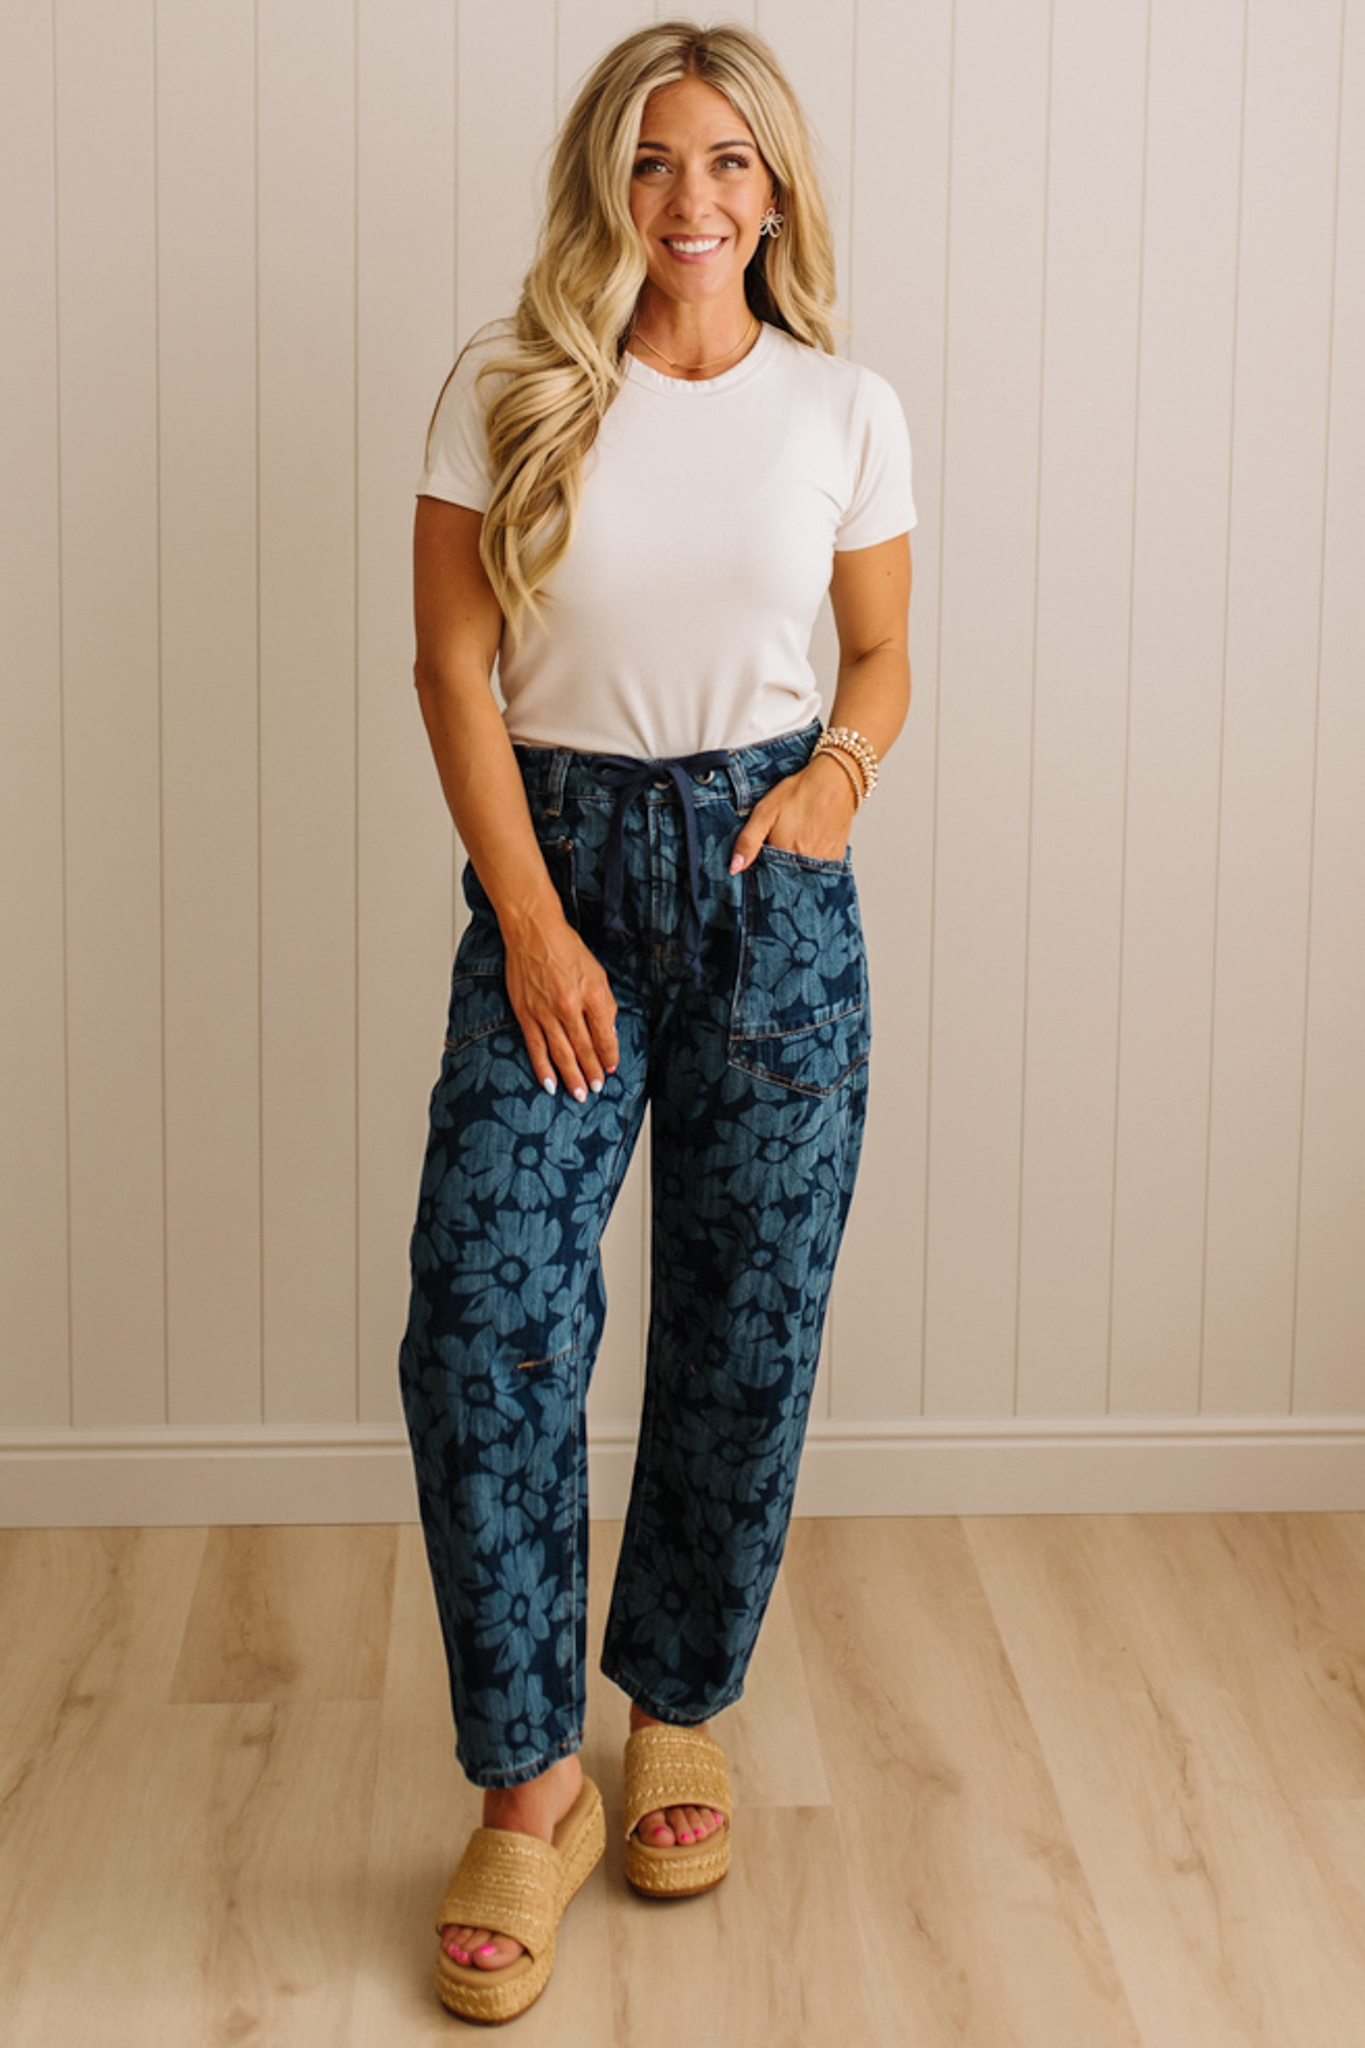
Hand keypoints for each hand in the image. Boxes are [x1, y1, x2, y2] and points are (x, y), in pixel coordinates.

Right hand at [503, 915, 618, 1101]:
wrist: (533, 932)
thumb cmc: (566, 949)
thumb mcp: (597, 973)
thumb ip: (604, 1004)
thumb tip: (607, 1033)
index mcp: (591, 994)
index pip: (605, 1035)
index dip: (609, 1055)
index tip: (611, 1068)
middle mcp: (569, 1006)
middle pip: (584, 1048)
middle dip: (592, 1072)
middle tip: (596, 1088)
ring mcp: (545, 1012)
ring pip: (561, 1053)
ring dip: (572, 1077)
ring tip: (579, 1094)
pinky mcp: (526, 1013)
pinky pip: (536, 1047)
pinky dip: (543, 1068)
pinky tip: (550, 1084)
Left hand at [728, 755, 857, 873]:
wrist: (834, 781)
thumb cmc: (800, 793)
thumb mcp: (765, 811)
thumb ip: (748, 841)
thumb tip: (734, 868)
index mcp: (784, 853)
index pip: (766, 876)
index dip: (761, 867)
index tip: (764, 851)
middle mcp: (805, 863)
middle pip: (785, 877)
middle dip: (779, 866)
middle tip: (784, 838)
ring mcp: (822, 863)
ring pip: (801, 874)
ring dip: (795, 864)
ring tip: (797, 838)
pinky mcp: (835, 858)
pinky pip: (819, 869)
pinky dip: (811, 860)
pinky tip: (810, 842)